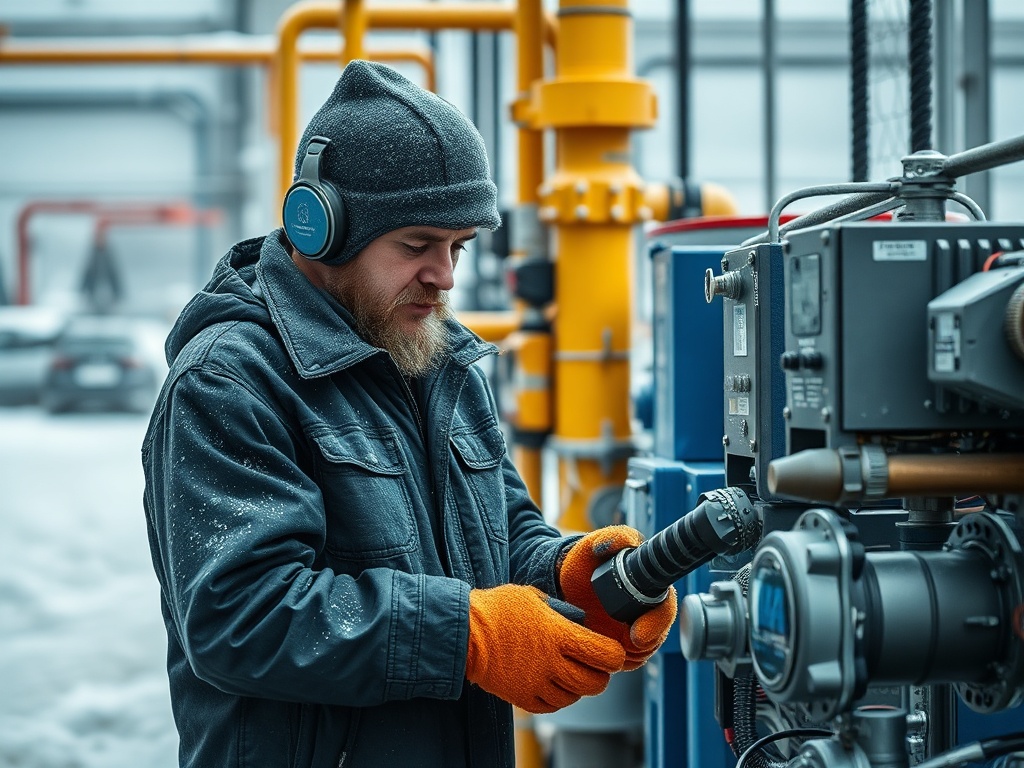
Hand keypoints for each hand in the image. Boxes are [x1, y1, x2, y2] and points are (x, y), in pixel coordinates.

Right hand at [465, 584, 624, 713]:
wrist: (464, 632)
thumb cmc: (498, 608)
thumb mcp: (534, 596)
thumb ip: (562, 610)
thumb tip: (581, 621)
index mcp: (559, 634)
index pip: (606, 655)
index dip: (615, 655)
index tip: (610, 651)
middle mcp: (552, 663)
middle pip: (596, 683)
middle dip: (601, 675)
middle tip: (593, 665)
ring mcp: (536, 683)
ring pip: (575, 697)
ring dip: (577, 687)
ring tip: (568, 672)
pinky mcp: (522, 697)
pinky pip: (552, 706)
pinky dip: (557, 698)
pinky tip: (551, 683)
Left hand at [559, 525, 677, 670]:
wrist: (559, 582)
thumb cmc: (582, 561)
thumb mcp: (594, 544)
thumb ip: (613, 537)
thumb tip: (625, 542)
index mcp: (648, 586)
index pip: (666, 607)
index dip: (659, 621)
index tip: (638, 632)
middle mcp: (644, 609)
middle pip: (659, 634)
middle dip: (647, 643)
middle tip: (628, 643)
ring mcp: (631, 629)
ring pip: (644, 652)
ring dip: (633, 655)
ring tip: (611, 648)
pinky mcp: (616, 645)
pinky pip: (626, 661)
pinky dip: (619, 661)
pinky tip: (603, 654)